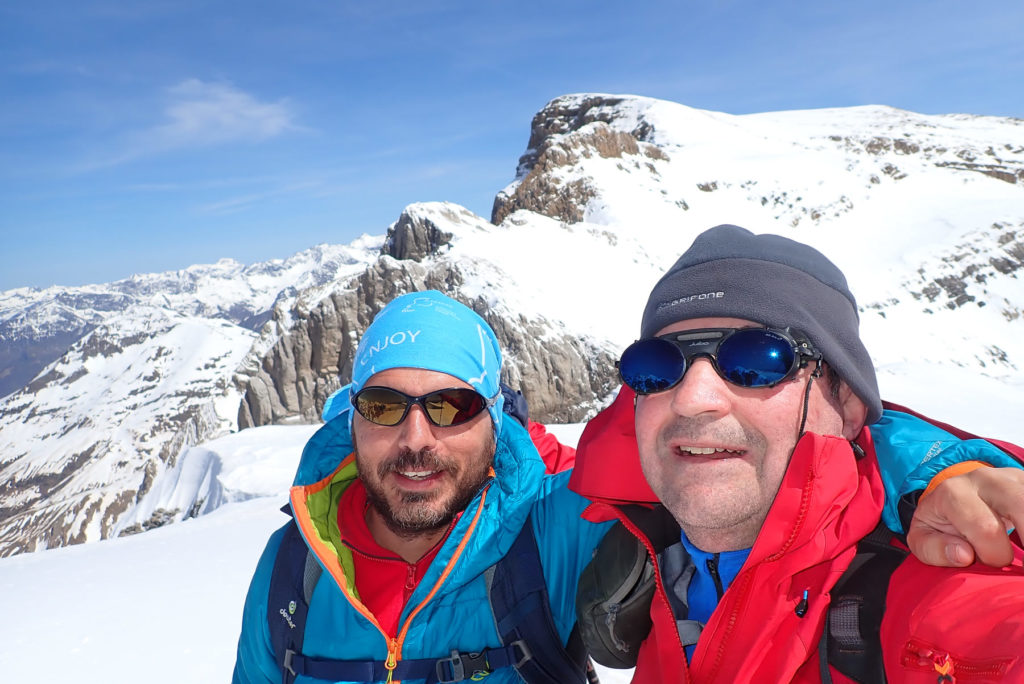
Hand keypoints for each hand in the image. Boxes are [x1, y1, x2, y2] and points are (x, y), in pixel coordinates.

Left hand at [907, 466, 1023, 566]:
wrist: (951, 498)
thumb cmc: (940, 523)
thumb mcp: (923, 539)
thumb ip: (935, 550)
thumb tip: (964, 554)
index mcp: (953, 492)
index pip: (986, 528)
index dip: (995, 555)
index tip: (995, 563)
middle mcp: (985, 479)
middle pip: (1020, 506)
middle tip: (1021, 560)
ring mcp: (1012, 476)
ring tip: (1023, 547)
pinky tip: (1023, 539)